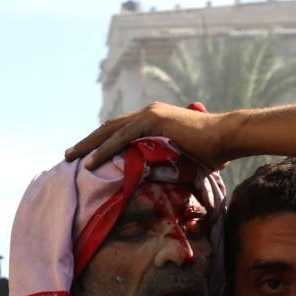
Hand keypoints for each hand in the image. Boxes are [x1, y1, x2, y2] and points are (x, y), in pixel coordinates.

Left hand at [64, 102, 230, 169]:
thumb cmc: (211, 150)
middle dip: (87, 143)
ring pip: (110, 131)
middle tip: (68, 156)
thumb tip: (162, 181)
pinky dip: (105, 149)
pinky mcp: (154, 121)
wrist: (227, 136)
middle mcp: (147, 113)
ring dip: (88, 145)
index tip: (84, 155)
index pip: (119, 131)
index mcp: (152, 120)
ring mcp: (150, 115)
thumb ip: (167, 162)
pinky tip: (91, 161)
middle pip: (108, 128)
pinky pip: (123, 137)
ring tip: (71, 158)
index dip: (100, 143)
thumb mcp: (182, 157)